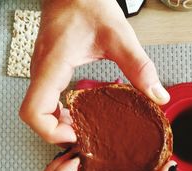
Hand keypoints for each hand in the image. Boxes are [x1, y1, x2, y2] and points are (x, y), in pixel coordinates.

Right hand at [19, 0, 169, 143]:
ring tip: (84, 129)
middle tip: (85, 138)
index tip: (76, 135)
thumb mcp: (119, 36)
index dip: (51, 132)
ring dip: (58, 124)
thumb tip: (158, 96)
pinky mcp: (48, 70)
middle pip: (35, 116)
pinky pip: (45, 100)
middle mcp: (41, 72)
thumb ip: (139, 67)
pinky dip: (60, 112)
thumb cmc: (88, 4)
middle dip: (57, 132)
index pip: (33, 112)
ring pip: (38, 109)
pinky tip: (80, 113)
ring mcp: (42, 71)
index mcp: (52, 66)